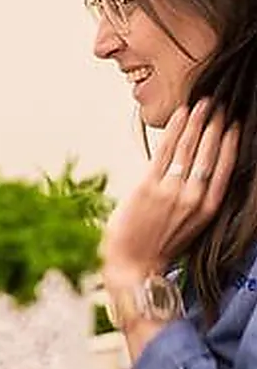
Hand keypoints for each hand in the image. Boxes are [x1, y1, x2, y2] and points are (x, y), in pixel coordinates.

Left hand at [102, 100, 237, 279]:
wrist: (132, 265)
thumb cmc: (158, 244)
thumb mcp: (190, 223)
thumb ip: (196, 198)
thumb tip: (197, 171)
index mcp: (209, 207)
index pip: (226, 166)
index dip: (231, 142)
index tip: (235, 123)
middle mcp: (194, 197)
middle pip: (210, 152)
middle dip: (216, 124)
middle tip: (221, 103)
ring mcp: (171, 191)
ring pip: (190, 148)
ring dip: (198, 121)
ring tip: (203, 103)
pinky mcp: (148, 187)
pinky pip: (165, 151)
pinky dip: (174, 130)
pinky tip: (181, 114)